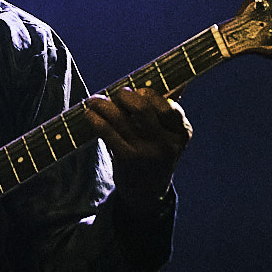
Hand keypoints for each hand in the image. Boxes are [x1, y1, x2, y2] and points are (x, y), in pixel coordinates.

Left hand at [83, 87, 192, 211]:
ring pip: (120, 117)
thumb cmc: (156, 152)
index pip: (166, 104)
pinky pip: (106, 131)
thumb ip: (171, 107)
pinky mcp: (127, 159)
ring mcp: (146, 152)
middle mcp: (167, 143)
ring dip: (102, 104)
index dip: (148, 93)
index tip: (138, 91)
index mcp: (182, 132)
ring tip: (94, 101)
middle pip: (141, 107)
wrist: (147, 192)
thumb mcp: (170, 134)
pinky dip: (95, 118)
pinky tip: (89, 114)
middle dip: (125, 96)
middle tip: (117, 95)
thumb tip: (180, 80)